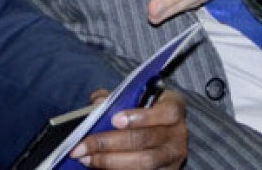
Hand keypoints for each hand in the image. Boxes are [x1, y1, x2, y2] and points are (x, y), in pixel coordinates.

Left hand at [68, 88, 185, 168]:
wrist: (161, 132)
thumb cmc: (143, 110)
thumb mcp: (134, 97)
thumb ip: (115, 97)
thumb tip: (98, 104)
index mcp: (173, 108)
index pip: (164, 112)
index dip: (140, 116)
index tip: (114, 120)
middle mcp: (177, 134)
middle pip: (145, 140)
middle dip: (110, 143)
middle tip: (84, 145)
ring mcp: (173, 157)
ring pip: (144, 162)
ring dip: (110, 161)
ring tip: (86, 158)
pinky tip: (98, 166)